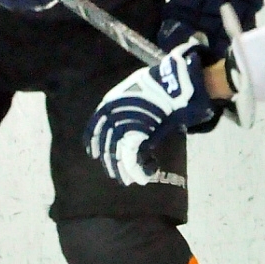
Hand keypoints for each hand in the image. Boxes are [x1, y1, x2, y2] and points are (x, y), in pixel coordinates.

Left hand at [85, 44, 216, 185]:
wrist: (170, 83)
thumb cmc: (159, 84)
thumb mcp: (140, 92)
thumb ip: (134, 110)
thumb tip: (135, 127)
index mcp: (109, 103)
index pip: (94, 128)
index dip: (94, 143)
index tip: (95, 155)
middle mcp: (110, 116)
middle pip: (106, 146)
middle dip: (112, 163)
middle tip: (118, 175)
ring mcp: (119, 127)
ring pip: (117, 156)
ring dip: (123, 171)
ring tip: (129, 180)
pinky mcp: (132, 138)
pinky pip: (131, 160)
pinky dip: (136, 172)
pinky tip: (142, 178)